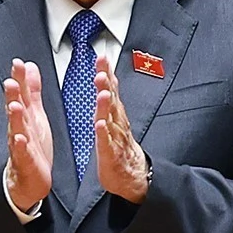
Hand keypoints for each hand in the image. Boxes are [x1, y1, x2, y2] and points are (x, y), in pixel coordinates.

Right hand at [2, 58, 52, 210]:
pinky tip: (20, 139)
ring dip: (14, 118)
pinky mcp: (25, 161)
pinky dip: (20, 146)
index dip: (19, 79)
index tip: (18, 63)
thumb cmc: (32, 145)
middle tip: (11, 80)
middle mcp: (19, 128)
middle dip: (13, 95)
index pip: (20, 94)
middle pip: (15, 109)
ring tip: (14, 105)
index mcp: (24, 116)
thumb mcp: (35, 114)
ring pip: (16, 129)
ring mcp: (20, 144)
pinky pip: (22, 153)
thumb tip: (29, 68)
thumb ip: (32, 91)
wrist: (29, 178)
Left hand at [94, 56, 149, 201]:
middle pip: (112, 101)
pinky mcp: (111, 156)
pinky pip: (107, 143)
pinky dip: (103, 134)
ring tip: (103, 92)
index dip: (107, 73)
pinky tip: (100, 124)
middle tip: (102, 70)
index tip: (102, 57)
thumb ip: (109, 97)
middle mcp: (117, 124)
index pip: (111, 90)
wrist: (132, 175)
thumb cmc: (120, 146)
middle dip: (107, 85)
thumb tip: (104, 74)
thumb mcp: (115, 119)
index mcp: (116, 115)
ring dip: (106, 106)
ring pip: (111, 120)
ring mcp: (115, 139)